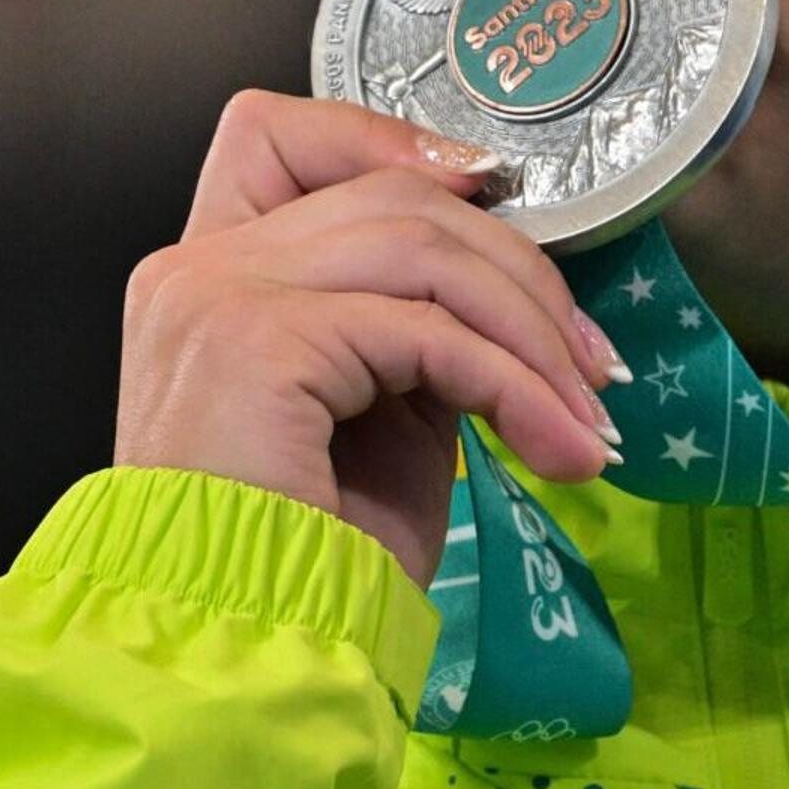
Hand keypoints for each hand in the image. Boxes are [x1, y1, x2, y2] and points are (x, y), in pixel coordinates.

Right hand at [115, 92, 630, 587]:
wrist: (244, 655)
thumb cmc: (307, 562)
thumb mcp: (378, 418)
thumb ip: (413, 332)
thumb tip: (513, 294)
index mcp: (207, 277)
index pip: (278, 134)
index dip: (391, 138)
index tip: (493, 193)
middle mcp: (196, 268)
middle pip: (392, 194)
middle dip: (519, 272)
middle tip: (593, 367)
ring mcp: (215, 295)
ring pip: (422, 249)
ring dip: (533, 335)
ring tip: (586, 418)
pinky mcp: (256, 339)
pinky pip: (424, 330)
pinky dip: (512, 385)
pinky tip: (554, 447)